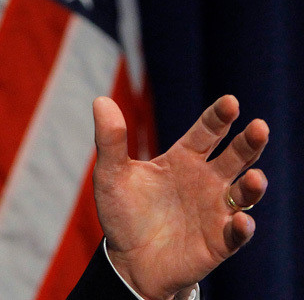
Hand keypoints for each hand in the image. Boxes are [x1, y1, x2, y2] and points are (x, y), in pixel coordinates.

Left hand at [92, 95, 268, 299]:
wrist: (128, 260)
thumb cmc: (123, 213)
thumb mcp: (111, 175)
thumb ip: (111, 139)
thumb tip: (101, 99)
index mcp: (184, 159)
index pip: (207, 132)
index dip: (219, 117)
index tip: (231, 101)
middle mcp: (206, 181)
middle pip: (236, 156)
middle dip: (249, 142)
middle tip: (259, 127)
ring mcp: (216, 211)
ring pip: (244, 194)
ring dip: (253, 186)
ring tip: (255, 177)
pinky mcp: (219, 242)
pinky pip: (236, 233)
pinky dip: (242, 227)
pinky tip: (241, 220)